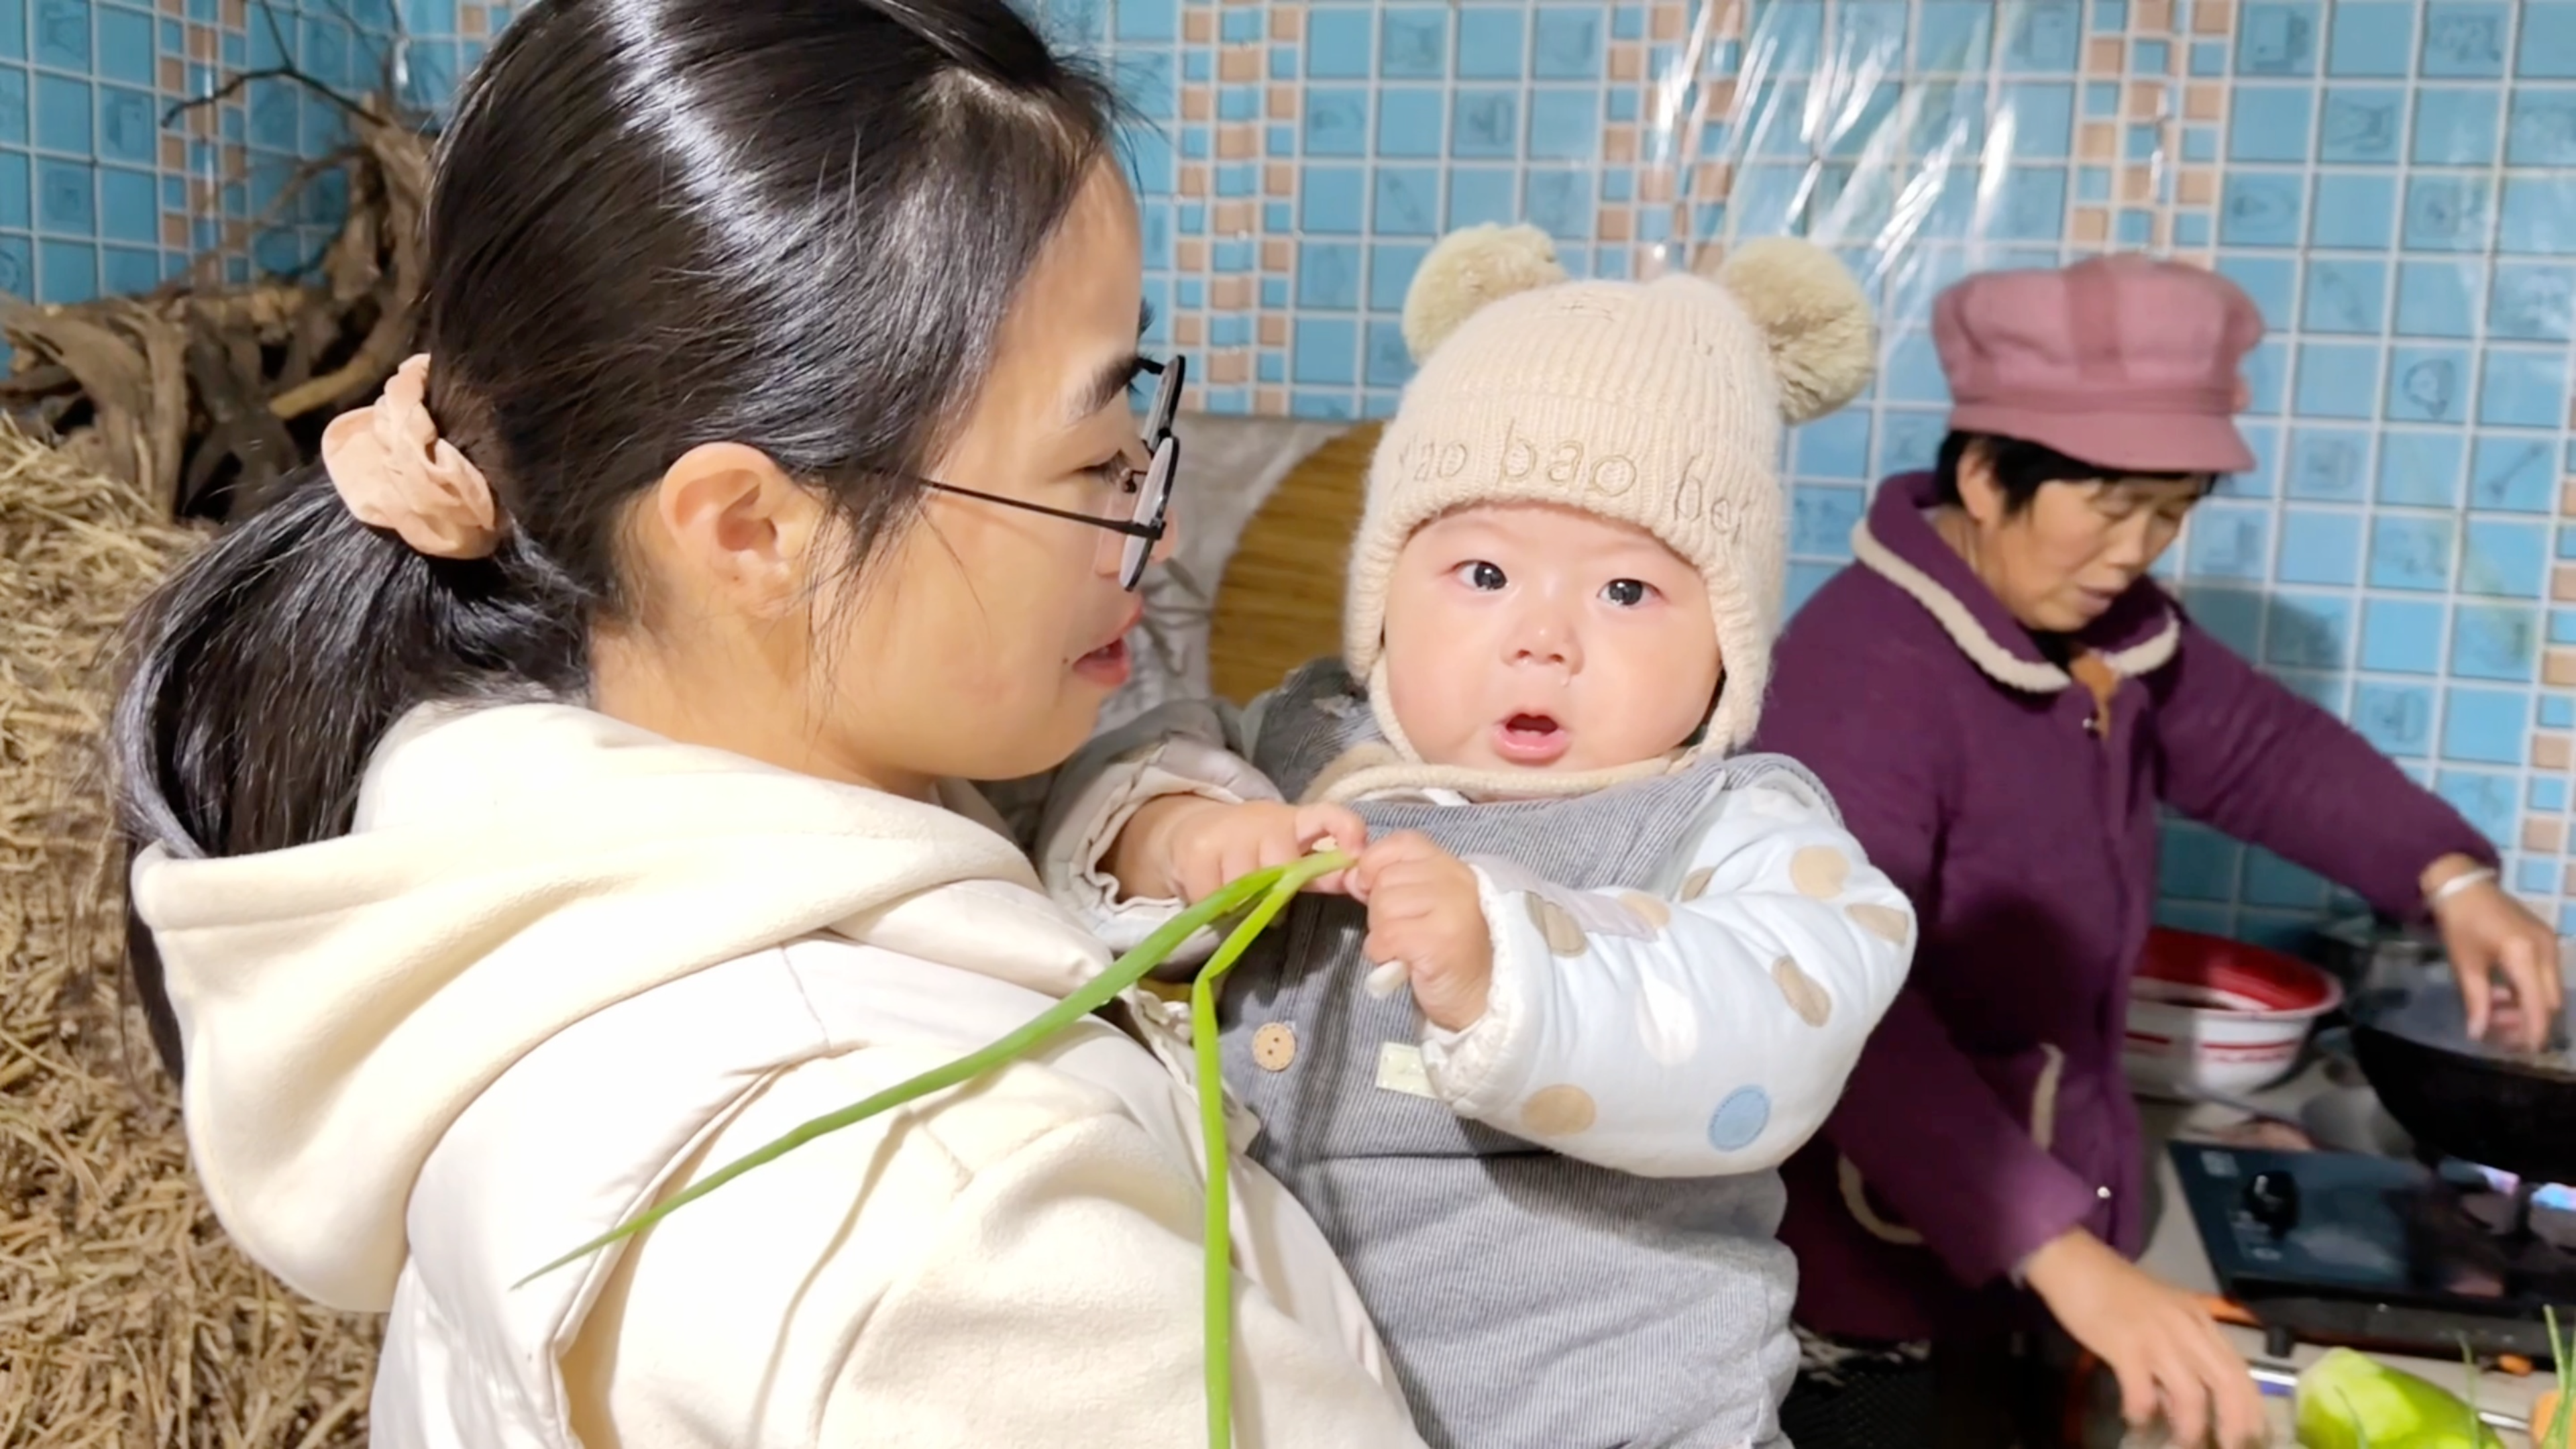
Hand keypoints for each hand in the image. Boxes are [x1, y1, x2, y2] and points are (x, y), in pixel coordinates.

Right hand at [1106, 797, 1363, 905]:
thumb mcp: (1287, 853)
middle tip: (1264, 898)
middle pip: (1281, 868)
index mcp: (1295, 821)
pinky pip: (1213, 896)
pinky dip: (1213, 905)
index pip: (1328, 816)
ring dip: (1241, 902)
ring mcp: (1227, 832)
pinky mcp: (1197, 850)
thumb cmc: (1249, 849)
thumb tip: (1355, 883)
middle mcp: (1262, 820)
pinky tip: (1211, 893)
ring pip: (1245, 886)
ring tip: (1235, 896)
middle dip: (1274, 891)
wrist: (1189, 829)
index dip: (1346, 830)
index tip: (1355, 854)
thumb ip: (1319, 871)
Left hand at [1347, 833, 1491, 1030]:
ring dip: (1381, 933)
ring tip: (1404, 946)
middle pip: (1385, 878)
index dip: (1375, 863)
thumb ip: (1392, 882)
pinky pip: (1386, 936)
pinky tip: (1402, 961)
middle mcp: (1455, 880)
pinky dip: (1382, 952)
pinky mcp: (1439, 940)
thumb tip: (1350, 874)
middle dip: (1378, 909)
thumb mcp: (1423, 904)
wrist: (1479, 996)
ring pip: (1383, 907)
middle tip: (1401, 930)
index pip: (1401, 842)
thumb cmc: (1446, 950)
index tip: (1372, 889)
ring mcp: (1451, 909)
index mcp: (1451, 866)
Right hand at [2023, 1229, 2266, 1447]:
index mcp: (2199, 1320)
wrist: (2073, 1260)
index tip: (2254, 1437)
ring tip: (2180, 1444)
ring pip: (2191, 1395)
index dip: (2252, 1408)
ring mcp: (2156, 1337)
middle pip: (2227, 1384)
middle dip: (2234, 1425)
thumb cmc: (2115, 1288)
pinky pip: (2142, 1392)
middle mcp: (2186, 1329)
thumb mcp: (2161, 1317)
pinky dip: (2142, 1413)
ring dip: (2189, 1428)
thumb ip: (2177, 1356)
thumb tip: (2183, 1407)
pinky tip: (2134, 1419)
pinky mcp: (2124, 1345)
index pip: (2240, 1370)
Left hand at [2423, 853, 2563, 1049]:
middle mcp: (2546, 950)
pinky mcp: (2546, 940)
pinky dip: (2527, 990)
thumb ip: (2476, 1001)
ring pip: (2549, 990)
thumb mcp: (2465, 964)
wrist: (2463, 886)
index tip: (2526, 1051)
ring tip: (2493, 1009)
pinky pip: (2545, 975)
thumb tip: (2478, 1035)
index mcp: (2524, 954)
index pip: (2538, 1004)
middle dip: (2528, 1021)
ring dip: (2526, 1006)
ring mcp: (2550, 943)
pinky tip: (2502, 992)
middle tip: (2498, 1030)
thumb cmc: (2459, 924)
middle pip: (2550, 1001)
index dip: (2534, 1030)